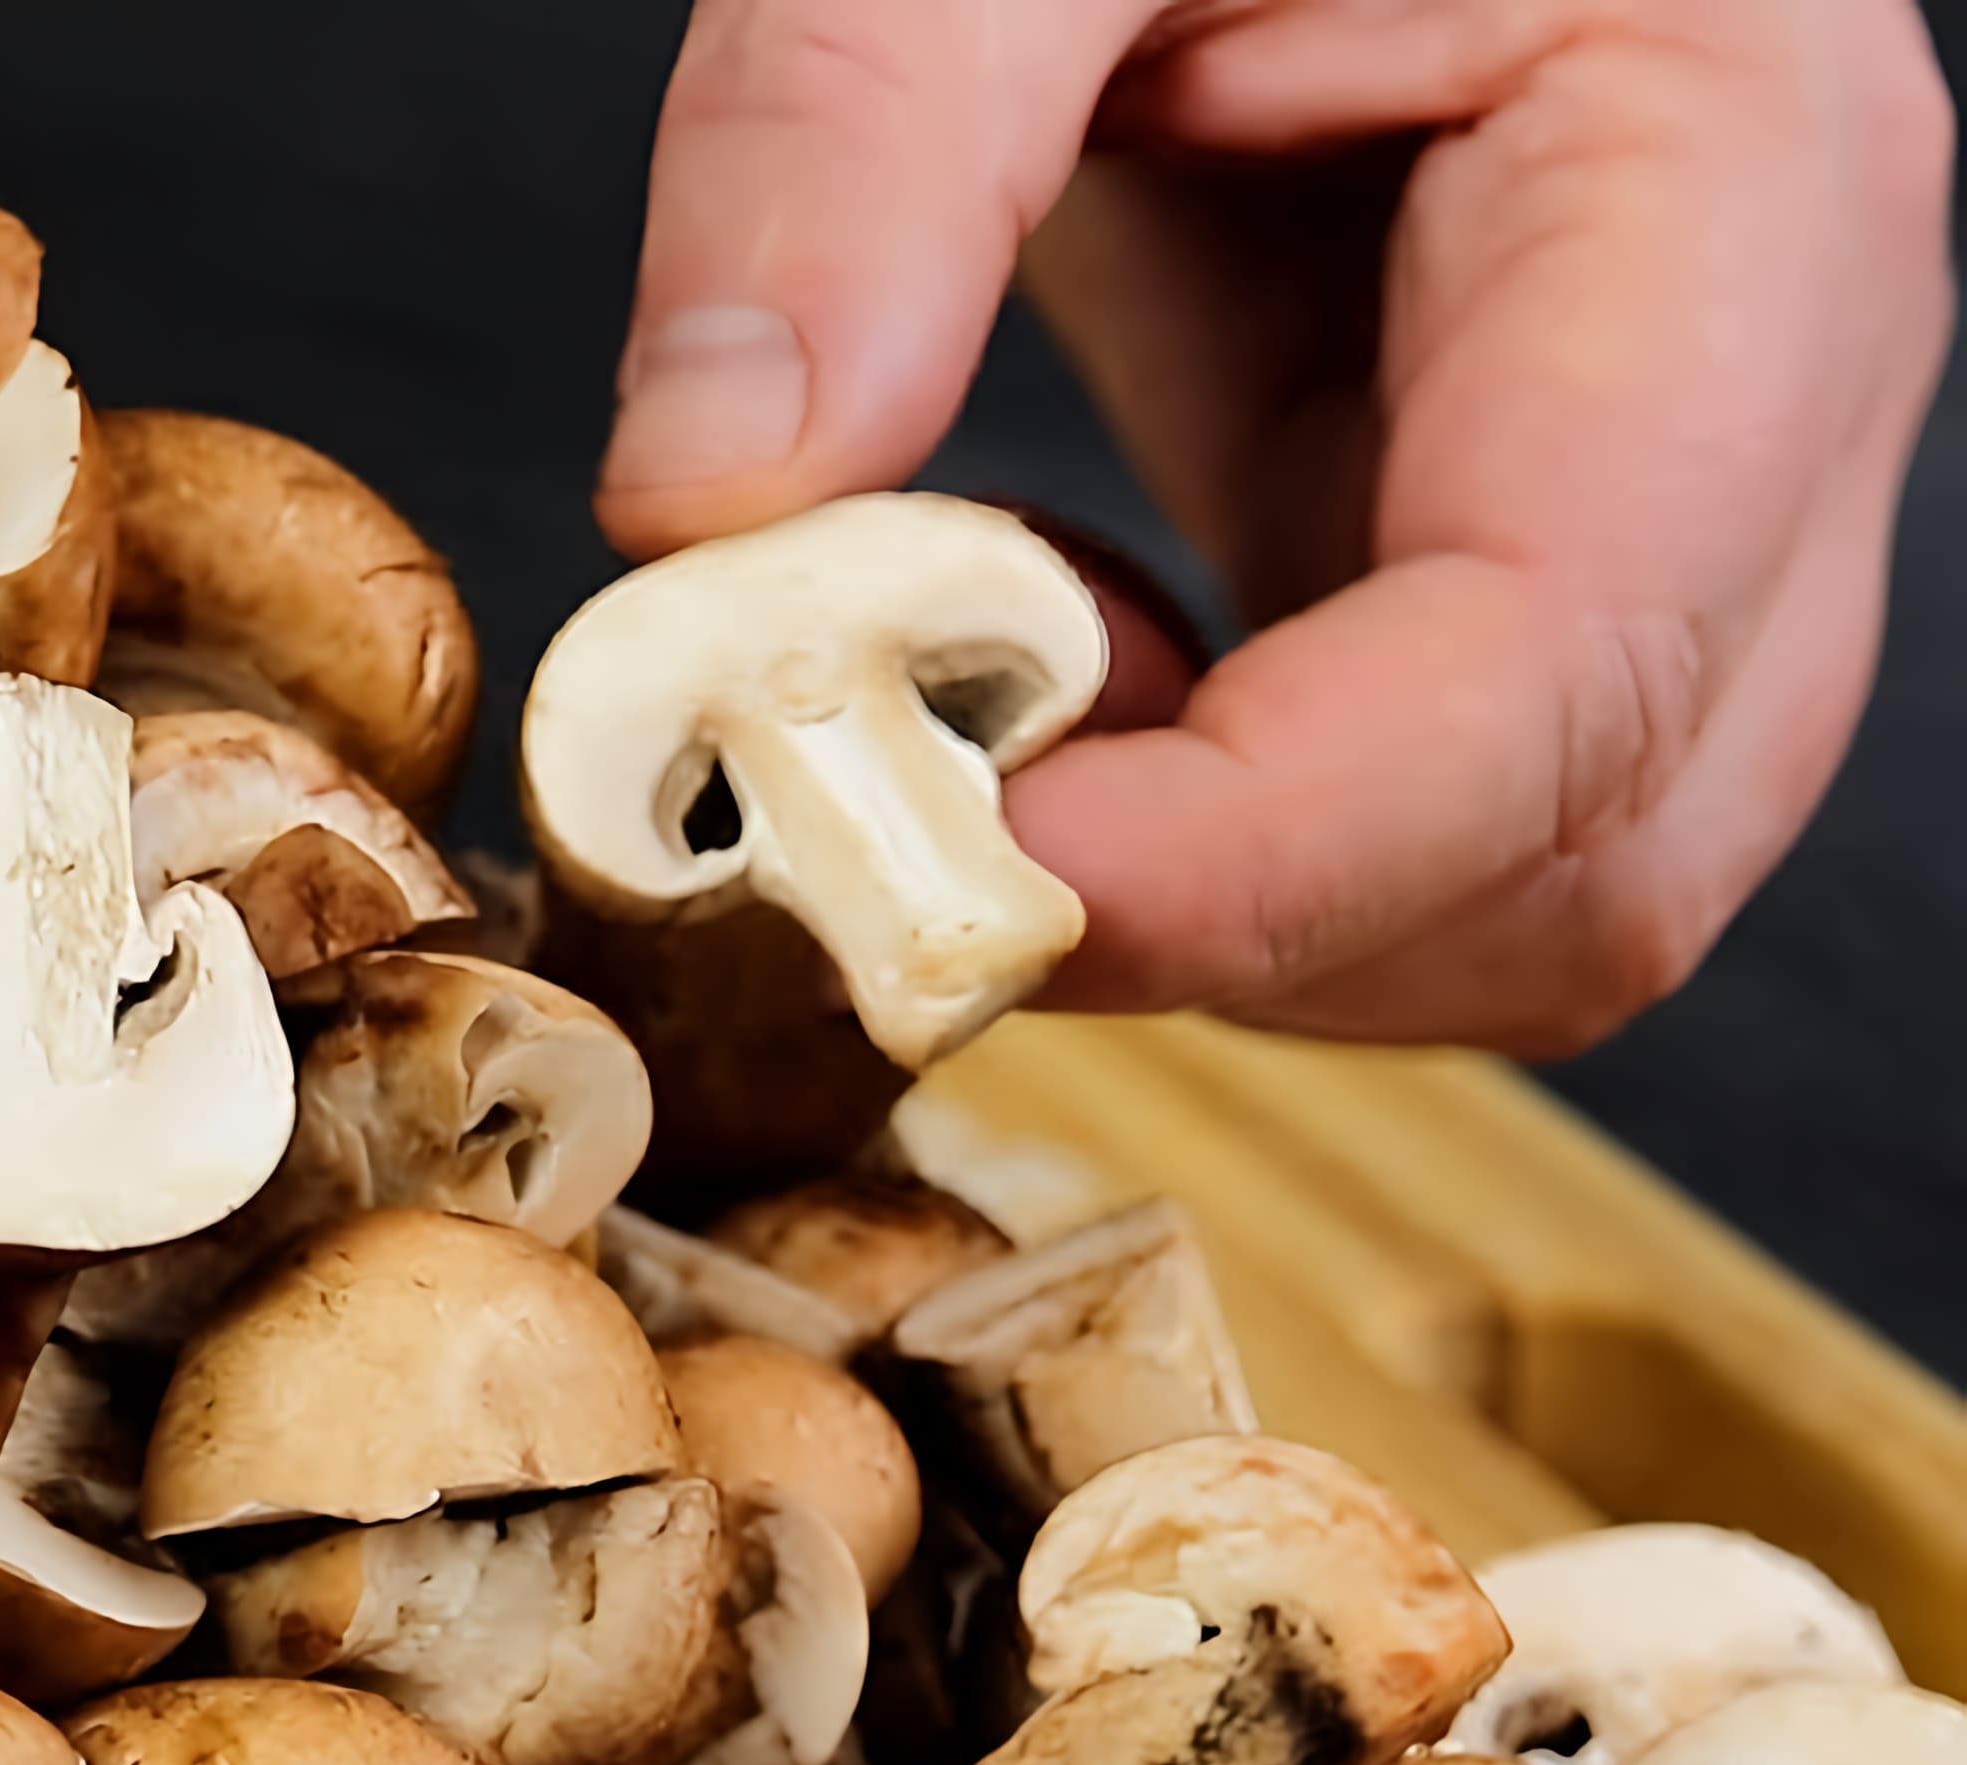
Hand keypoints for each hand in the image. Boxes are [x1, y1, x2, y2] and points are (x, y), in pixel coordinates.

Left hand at [599, 0, 1953, 1054]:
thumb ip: (854, 136)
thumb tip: (712, 493)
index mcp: (1737, 167)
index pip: (1571, 660)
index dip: (1272, 845)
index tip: (956, 866)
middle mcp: (1756, 377)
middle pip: (1588, 854)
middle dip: (1234, 925)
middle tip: (869, 835)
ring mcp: (1655, 493)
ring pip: (1505, 896)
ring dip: (1198, 903)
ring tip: (936, 696)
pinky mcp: (1488, 554)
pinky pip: (1387, 826)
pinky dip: (1176, 840)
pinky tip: (1007, 669)